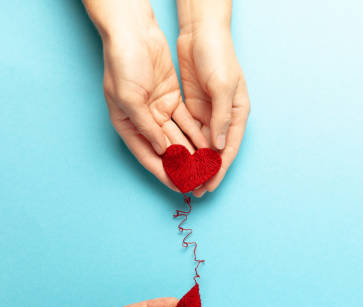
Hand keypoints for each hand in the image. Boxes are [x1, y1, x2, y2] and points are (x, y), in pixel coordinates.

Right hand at [85, 0, 206, 191]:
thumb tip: (164, 150)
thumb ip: (147, 127)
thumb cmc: (123, 63)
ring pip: (178, 138)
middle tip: (198, 181)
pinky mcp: (171, 99)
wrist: (133, 32)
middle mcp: (142, 121)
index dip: (165, 174)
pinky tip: (208, 146)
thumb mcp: (130, 98)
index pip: (149, 156)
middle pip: (166, 151)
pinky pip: (186, 122)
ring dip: (192, 153)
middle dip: (182, 167)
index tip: (180, 188)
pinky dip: (196, 134)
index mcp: (126, 124)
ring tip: (207, 168)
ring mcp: (158, 110)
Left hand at [177, 12, 250, 195]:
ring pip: (200, 144)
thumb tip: (218, 146)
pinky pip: (188, 132)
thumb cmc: (218, 56)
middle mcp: (224, 117)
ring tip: (184, 179)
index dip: (219, 169)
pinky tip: (175, 159)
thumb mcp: (222, 87)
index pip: (228, 148)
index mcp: (237, 113)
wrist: (201, 32)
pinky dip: (183, 145)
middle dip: (205, 171)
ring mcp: (208, 112)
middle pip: (214, 151)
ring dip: (193, 162)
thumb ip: (220, 117)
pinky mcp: (193, 106)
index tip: (209, 186)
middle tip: (195, 190)